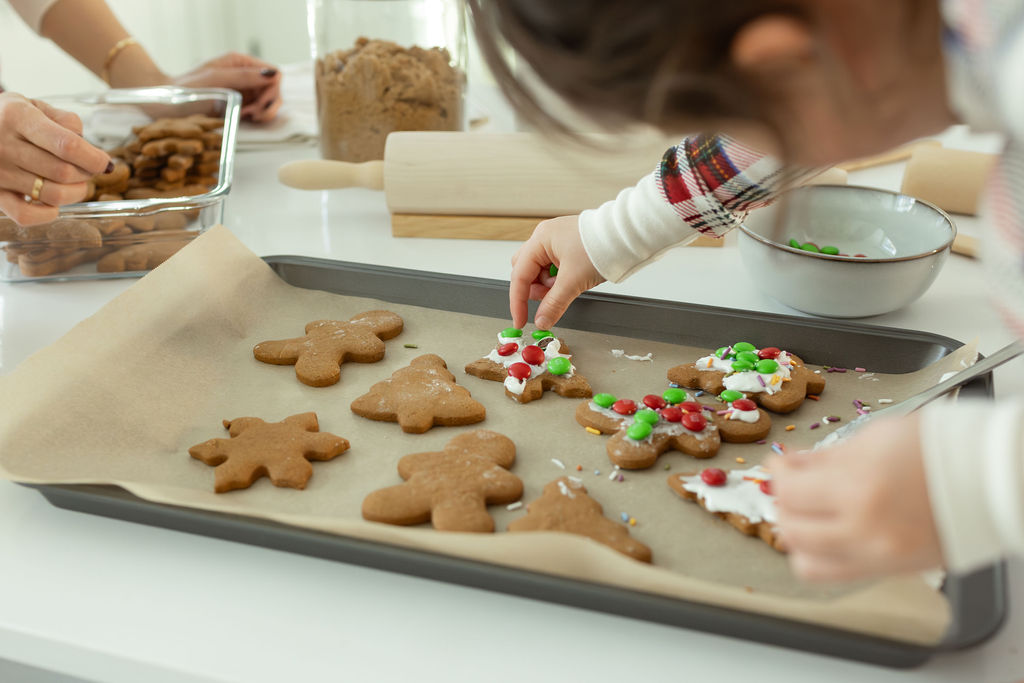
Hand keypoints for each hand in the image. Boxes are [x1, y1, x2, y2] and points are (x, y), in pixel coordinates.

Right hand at [0, 93, 110, 225]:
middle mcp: (4, 146)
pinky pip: (25, 215)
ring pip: (52, 194)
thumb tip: (89, 149)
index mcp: (18, 117)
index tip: (104, 163)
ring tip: (75, 182)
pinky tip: (54, 202)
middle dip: (86, 173)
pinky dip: (48, 214)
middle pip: (63, 172)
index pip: (67, 146)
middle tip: (87, 169)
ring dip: (75, 192)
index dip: (93, 159)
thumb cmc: (11, 117)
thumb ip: (65, 121)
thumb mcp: (36, 105)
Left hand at [173, 52, 282, 122]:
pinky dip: (255, 117)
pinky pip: (259, 111)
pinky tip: (242, 118)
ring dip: (262, 112)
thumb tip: (273, 74)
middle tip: (250, 114)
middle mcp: (244, 74)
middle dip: (267, 104)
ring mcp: (243, 90)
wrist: (166, 103)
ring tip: (244, 116)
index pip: (274, 74)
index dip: (272, 91)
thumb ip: (244, 76)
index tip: (258, 105)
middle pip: (274, 90)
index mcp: (240, 62)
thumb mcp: (216, 79)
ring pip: (269, 102)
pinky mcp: (239, 104)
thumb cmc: (186, 89)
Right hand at [509, 215, 604, 328]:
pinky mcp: (568, 246)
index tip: (521, 320)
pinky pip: (554, 268)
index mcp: (540, 239)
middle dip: (536, 290)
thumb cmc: (602, 247)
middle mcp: (545, 237)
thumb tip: (542, 321)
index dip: (518, 302)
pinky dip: (559, 279)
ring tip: (569, 286)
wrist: (627, 237)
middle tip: (552, 298)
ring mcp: (556, 241)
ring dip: (549, 285)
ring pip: (540, 271)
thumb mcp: (574, 281)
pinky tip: (573, 280)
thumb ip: (554, 304)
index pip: (519, 275)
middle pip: (525, 271)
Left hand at [768, 413, 942, 581]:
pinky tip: (824, 534)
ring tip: (805, 511)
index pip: (789, 490)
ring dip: (795, 532)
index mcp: (858, 486)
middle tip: (791, 484)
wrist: (990, 478)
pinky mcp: (889, 571)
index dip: (776, 473)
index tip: (779, 463)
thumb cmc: (940, 449)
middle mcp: (864, 528)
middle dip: (783, 501)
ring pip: (804, 558)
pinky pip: (831, 575)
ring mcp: (876, 555)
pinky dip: (816, 556)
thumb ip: (825, 456)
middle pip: (790, 526)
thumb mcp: (874, 437)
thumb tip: (790, 464)